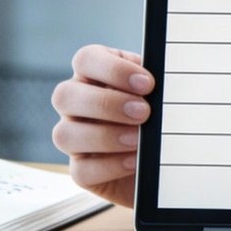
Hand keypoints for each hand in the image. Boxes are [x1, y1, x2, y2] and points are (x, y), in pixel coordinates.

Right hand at [51, 44, 155, 207]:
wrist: (167, 157)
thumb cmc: (159, 115)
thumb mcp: (160, 94)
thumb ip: (156, 85)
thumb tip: (163, 85)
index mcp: (94, 75)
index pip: (86, 59)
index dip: (113, 69)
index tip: (147, 83)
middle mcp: (76, 104)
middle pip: (65, 95)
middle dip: (106, 104)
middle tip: (143, 112)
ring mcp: (74, 138)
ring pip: (64, 135)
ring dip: (104, 136)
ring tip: (138, 139)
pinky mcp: (81, 170)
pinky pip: (82, 170)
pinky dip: (110, 166)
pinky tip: (134, 161)